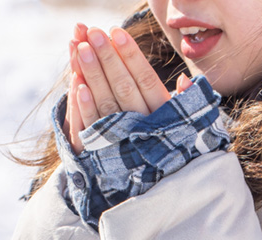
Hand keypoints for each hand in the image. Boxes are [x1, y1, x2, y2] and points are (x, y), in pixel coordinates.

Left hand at [64, 23, 191, 153]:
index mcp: (162, 114)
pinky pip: (93, 127)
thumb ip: (184, 100)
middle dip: (108, 58)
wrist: (160, 185)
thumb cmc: (170, 143)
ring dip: (93, 75)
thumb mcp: (185, 122)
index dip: (131, 55)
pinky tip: (77, 85)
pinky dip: (86, 106)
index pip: (146, 79)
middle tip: (94, 32)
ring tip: (81, 47)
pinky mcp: (104, 151)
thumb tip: (184, 80)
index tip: (117, 31)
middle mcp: (143, 125)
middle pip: (123, 86)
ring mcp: (123, 138)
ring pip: (107, 102)